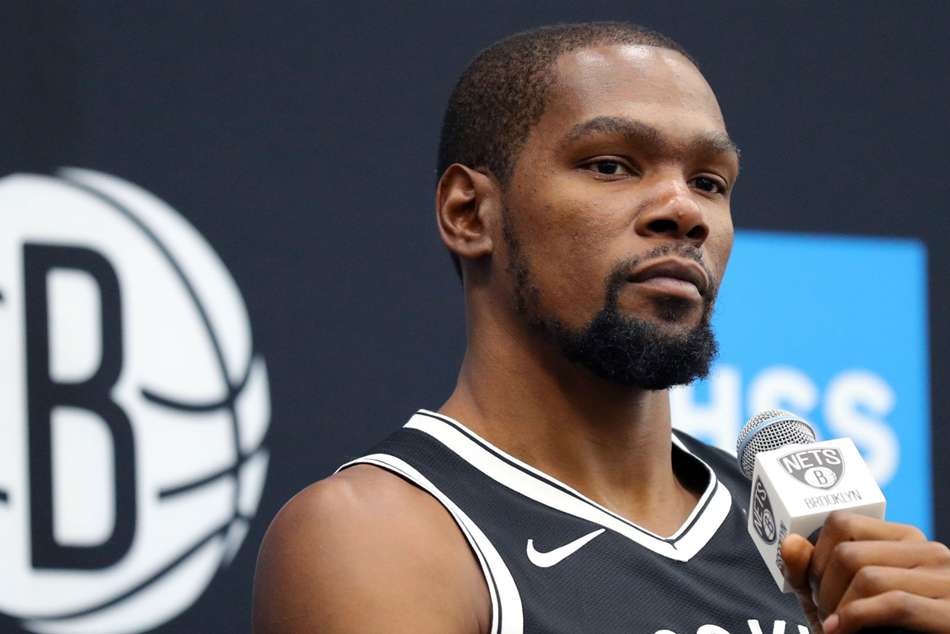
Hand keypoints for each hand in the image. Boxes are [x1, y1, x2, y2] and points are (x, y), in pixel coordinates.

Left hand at [780, 512, 949, 632]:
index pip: (841, 522)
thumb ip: (808, 573)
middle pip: (848, 553)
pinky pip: (895, 603)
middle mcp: (929, 551)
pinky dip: (857, 619)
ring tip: (836, 628)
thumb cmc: (874, 631)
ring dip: (838, 609)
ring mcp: (947, 580)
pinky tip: (842, 633)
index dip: (816, 556)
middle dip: (824, 589)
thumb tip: (791, 542)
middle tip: (825, 615)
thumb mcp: (834, 600)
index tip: (815, 588)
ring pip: (867, 577)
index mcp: (903, 539)